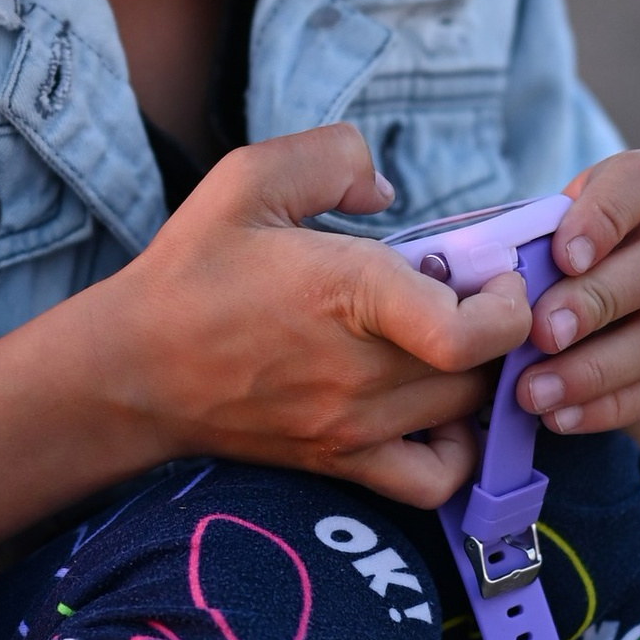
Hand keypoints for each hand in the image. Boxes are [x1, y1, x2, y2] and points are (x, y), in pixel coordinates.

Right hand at [100, 124, 529, 509]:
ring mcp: (354, 426)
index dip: (508, 303)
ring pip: (468, 415)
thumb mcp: (248, 178)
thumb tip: (387, 188)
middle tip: (475, 294)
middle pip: (485, 370)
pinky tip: (441, 409)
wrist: (130, 369)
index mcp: (350, 295)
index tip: (494, 272)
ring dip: (482, 376)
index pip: (471, 333)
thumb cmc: (192, 271)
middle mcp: (361, 372)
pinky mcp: (342, 463)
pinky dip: (460, 450)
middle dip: (500, 328)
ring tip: (456, 339)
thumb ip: (332, 157)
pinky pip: (435, 481)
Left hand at [512, 151, 639, 442]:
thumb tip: (480, 290)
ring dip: (594, 370)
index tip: (563, 256)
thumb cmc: (541, 281)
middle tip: (541, 336)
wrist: (585, 340)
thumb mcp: (527, 256)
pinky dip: (609, 407)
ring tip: (533, 394)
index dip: (608, 213)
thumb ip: (518, 258)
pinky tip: (561, 418)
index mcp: (634, 199)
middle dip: (596, 302)